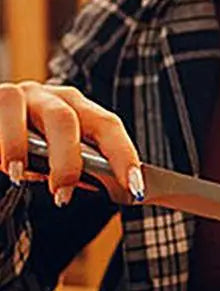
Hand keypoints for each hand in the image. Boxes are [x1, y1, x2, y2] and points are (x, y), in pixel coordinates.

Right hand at [0, 81, 143, 205]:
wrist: (1, 133)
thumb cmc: (33, 150)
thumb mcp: (62, 159)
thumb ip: (86, 172)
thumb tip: (124, 194)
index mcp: (81, 111)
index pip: (109, 128)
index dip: (124, 157)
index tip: (135, 189)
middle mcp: (56, 99)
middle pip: (69, 121)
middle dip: (67, 161)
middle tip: (62, 195)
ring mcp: (26, 95)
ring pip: (34, 114)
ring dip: (27, 150)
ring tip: (23, 179)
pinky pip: (4, 114)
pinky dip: (7, 144)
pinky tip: (8, 166)